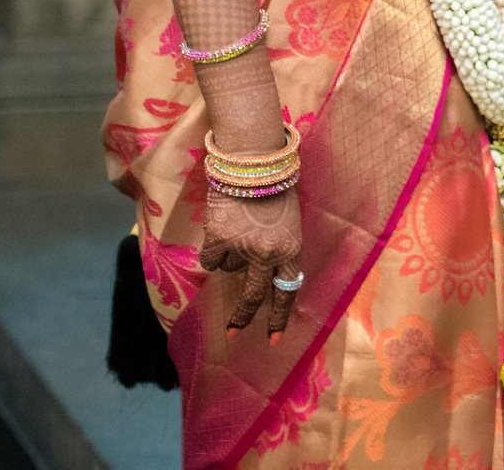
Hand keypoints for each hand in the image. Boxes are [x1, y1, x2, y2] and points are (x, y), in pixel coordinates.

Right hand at [199, 183, 303, 341]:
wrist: (254, 163)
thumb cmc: (275, 190)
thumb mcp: (288, 224)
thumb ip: (278, 250)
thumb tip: (260, 277)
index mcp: (291, 249)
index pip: (287, 291)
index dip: (279, 316)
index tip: (273, 339)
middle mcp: (269, 253)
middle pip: (253, 295)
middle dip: (243, 315)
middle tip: (233, 332)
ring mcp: (243, 248)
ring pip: (229, 268)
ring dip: (231, 254)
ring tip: (239, 226)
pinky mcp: (218, 240)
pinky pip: (211, 259)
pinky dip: (213, 248)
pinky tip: (222, 226)